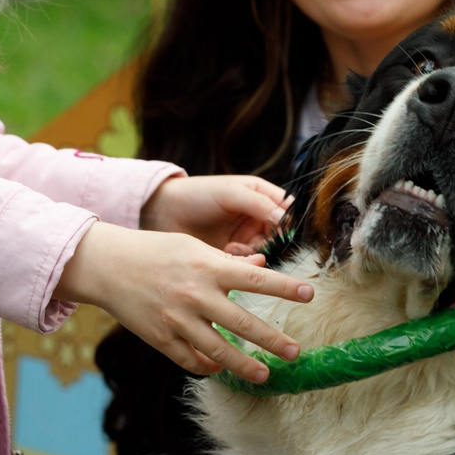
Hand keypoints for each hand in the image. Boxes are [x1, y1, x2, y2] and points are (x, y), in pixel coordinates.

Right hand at [58, 223, 309, 383]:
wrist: (107, 266)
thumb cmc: (154, 251)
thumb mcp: (192, 247)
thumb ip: (226, 261)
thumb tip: (260, 267)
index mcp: (208, 267)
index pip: (256, 279)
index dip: (285, 288)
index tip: (310, 294)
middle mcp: (196, 295)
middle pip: (244, 324)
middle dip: (274, 341)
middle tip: (295, 353)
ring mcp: (178, 320)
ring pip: (219, 352)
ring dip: (245, 366)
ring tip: (265, 375)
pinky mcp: (161, 339)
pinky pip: (191, 360)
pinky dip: (208, 366)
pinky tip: (221, 368)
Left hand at [141, 174, 291, 255]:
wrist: (163, 213)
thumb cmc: (197, 194)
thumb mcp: (229, 193)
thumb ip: (258, 203)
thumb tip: (285, 218)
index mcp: (261, 195)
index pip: (288, 209)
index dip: (290, 221)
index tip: (284, 231)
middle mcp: (258, 217)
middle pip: (281, 234)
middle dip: (274, 241)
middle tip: (261, 243)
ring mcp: (246, 236)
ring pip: (266, 250)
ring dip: (255, 251)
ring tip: (235, 245)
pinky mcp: (234, 255)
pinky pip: (249, 262)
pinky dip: (242, 259)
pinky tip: (228, 250)